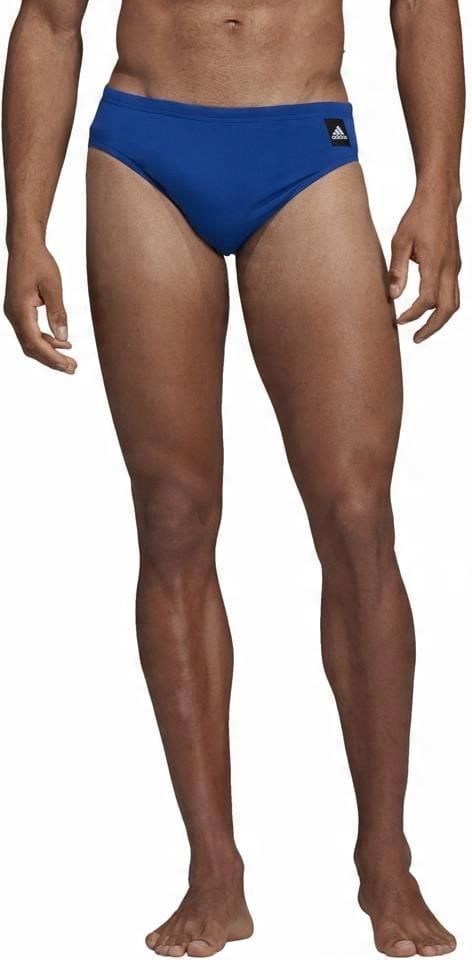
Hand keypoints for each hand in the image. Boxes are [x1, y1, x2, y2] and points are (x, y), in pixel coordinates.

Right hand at [4, 241, 76, 372]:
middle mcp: (13, 314)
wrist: (24, 246)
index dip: (53, 358)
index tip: (69, 365)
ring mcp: (14, 313)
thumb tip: (63, 337)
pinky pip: (30, 332)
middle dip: (52, 360)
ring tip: (70, 360)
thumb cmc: (39, 261)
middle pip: (31, 347)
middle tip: (73, 368)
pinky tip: (62, 342)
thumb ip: (58, 312)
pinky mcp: (18, 311)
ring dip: (49, 352)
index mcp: (20, 309)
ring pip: (30, 342)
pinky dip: (46, 340)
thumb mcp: (53, 286)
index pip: (35, 342)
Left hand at [388, 191, 460, 342]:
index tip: (399, 320)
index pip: (427, 300)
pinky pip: (453, 293)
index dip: (413, 314)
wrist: (440, 199)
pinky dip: (443, 307)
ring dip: (440, 321)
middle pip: (447, 309)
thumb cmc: (417, 217)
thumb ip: (396, 270)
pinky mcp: (455, 265)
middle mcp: (449, 268)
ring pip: (454, 303)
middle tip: (416, 339)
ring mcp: (455, 267)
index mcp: (434, 263)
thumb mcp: (400, 241)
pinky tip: (428, 311)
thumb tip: (392, 296)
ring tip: (423, 331)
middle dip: (432, 327)